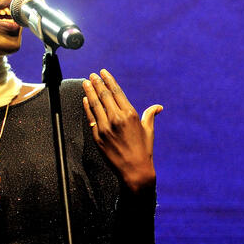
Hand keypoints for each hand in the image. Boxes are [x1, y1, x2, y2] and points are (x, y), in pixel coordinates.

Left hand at [82, 69, 161, 192]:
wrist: (134, 170)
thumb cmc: (144, 149)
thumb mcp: (148, 130)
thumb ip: (150, 115)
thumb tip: (158, 107)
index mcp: (130, 114)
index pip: (116, 92)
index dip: (109, 80)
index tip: (103, 72)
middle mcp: (116, 119)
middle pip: (104, 96)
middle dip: (97, 83)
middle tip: (92, 75)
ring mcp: (105, 128)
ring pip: (95, 105)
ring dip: (90, 92)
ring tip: (86, 83)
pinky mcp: (98, 137)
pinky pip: (91, 118)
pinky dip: (87, 108)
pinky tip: (85, 100)